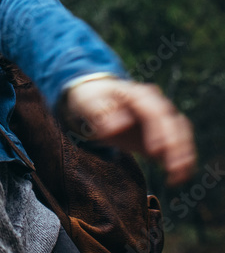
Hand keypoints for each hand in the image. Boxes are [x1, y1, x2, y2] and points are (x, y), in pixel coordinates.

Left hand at [62, 78, 195, 185]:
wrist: (98, 100)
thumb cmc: (93, 101)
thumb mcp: (89, 104)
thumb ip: (101, 114)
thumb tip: (119, 125)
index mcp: (136, 94)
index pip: (153, 111)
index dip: (158, 130)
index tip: (155, 151)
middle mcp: (154, 103)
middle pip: (173, 122)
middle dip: (176, 145)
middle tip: (173, 169)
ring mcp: (162, 117)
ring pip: (182, 131)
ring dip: (184, 153)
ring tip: (178, 176)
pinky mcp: (164, 133)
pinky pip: (180, 143)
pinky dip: (183, 159)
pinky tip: (177, 178)